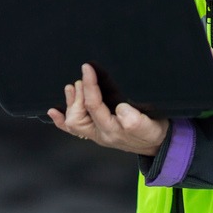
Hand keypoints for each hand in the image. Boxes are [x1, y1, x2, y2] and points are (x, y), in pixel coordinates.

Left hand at [47, 63, 168, 155]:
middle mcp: (101, 134)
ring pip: (74, 122)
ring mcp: (97, 134)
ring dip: (71, 103)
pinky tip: (54, 111)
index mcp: (113, 130)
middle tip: (83, 78)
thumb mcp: (151, 126)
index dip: (89, 85)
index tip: (87, 68)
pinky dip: (61, 121)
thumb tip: (120, 109)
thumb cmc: (154, 131)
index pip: (94, 106)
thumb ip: (136, 120)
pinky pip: (74, 130)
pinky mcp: (97, 132)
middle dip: (77, 96)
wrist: (158, 144)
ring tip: (72, 86)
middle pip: (77, 117)